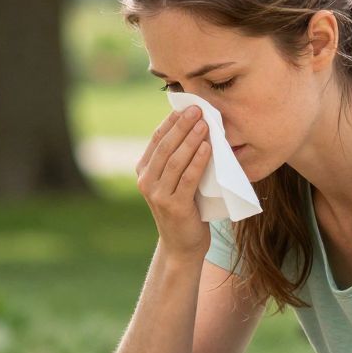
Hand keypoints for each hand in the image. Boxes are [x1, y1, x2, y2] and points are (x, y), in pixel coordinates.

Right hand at [136, 105, 215, 259]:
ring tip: (205, 124)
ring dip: (191, 139)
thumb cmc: (184, 208)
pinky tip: (207, 148)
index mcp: (144, 171)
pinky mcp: (173, 205)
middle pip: (166, 146)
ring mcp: (158, 194)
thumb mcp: (175, 181)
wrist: (182, 245)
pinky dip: (198, 161)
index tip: (188, 106)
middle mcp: (146, 181)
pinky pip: (187, 178)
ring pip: (175, 160)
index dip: (172, 121)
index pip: (157, 139)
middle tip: (198, 109)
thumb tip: (196, 127)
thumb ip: (178, 160)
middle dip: (182, 125)